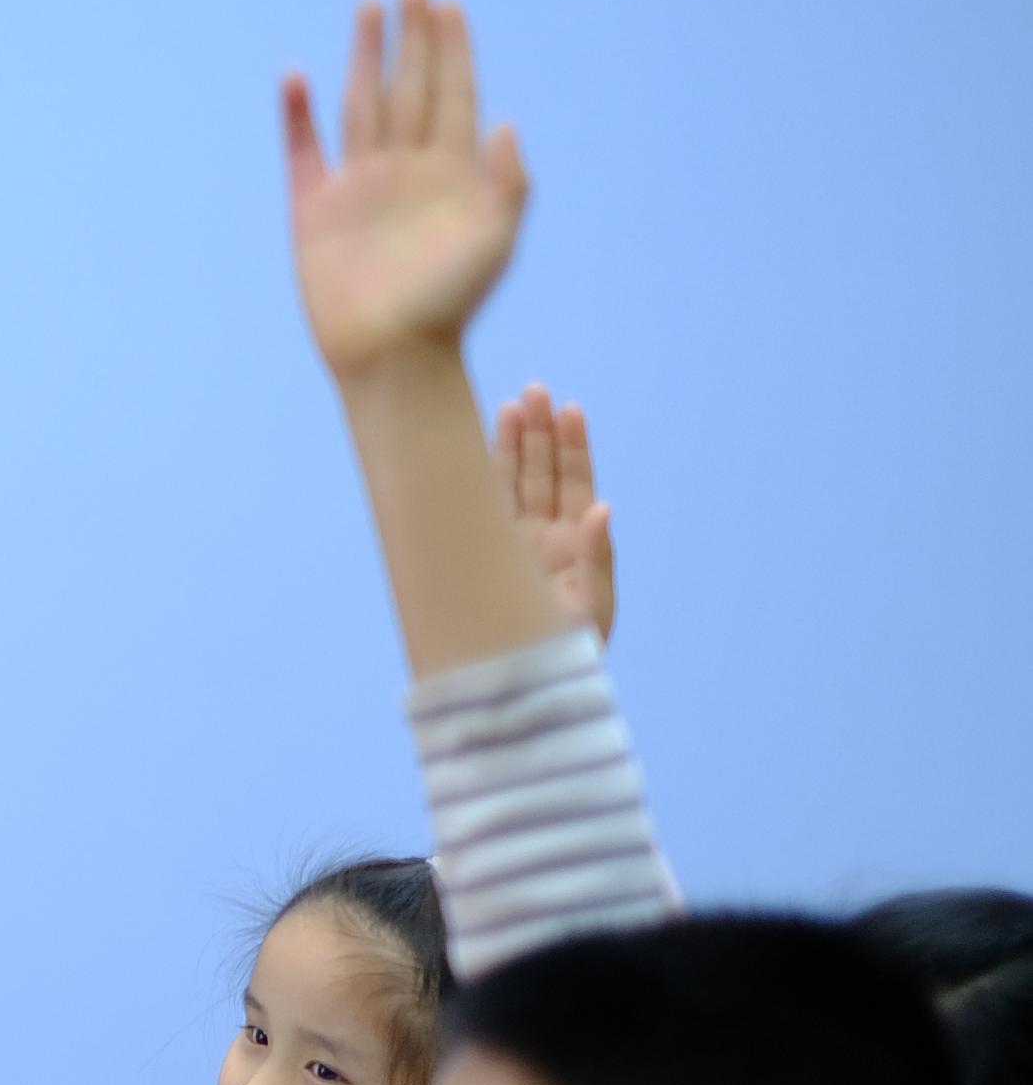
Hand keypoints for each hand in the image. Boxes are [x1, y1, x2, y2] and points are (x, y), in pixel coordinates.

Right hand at [283, 0, 528, 380]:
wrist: (391, 354)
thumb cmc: (448, 305)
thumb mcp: (495, 242)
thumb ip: (506, 183)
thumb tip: (503, 124)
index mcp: (451, 172)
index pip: (452, 93)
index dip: (451, 49)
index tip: (447, 5)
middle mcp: (405, 169)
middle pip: (409, 86)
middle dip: (411, 37)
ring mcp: (358, 186)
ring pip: (363, 105)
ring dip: (364, 57)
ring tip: (368, 9)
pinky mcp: (314, 210)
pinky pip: (304, 152)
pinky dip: (297, 117)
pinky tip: (297, 78)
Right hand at [493, 382, 615, 644]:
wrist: (522, 693)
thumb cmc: (565, 657)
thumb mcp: (592, 608)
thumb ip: (598, 558)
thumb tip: (602, 508)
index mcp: (573, 547)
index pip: (573, 485)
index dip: (572, 448)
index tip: (568, 410)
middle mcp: (541, 540)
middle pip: (541, 475)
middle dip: (539, 434)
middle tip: (535, 391)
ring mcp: (509, 548)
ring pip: (510, 486)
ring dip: (512, 446)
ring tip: (512, 405)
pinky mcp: (481, 559)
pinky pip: (482, 510)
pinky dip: (482, 478)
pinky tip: (482, 446)